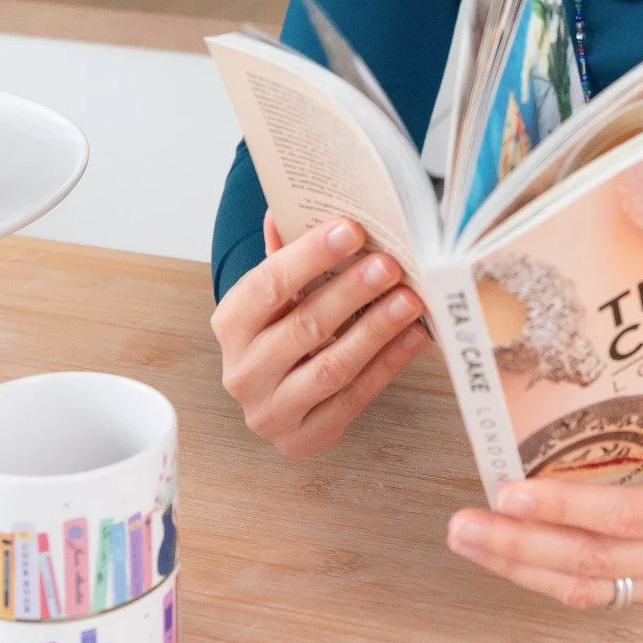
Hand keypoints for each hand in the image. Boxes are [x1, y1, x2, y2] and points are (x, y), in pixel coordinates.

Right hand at [211, 213, 427, 458]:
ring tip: (410, 300)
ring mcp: (270, 412)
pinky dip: (387, 366)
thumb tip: (286, 203)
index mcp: (230, 324)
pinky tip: (412, 336)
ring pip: (331, 367)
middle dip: (352, 292)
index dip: (309, 256)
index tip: (352, 230)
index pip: (267, 284)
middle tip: (390, 264)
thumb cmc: (279, 331)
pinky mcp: (303, 439)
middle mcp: (242, 371)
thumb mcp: (276, 292)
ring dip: (376, 330)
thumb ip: (284, 251)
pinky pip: (353, 399)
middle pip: (303, 326)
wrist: (271, 397)